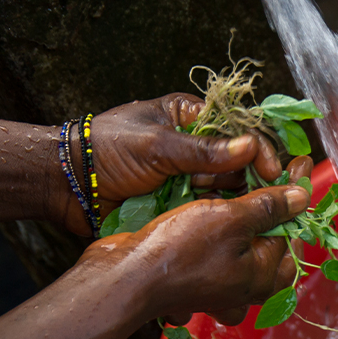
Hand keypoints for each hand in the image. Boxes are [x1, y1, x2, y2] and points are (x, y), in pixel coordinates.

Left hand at [54, 93, 282, 235]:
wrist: (66, 185)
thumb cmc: (105, 151)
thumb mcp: (156, 145)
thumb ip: (204, 150)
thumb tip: (250, 147)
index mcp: (191, 118)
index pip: (241, 132)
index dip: (259, 152)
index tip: (271, 173)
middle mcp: (196, 147)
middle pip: (240, 164)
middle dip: (239, 179)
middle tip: (226, 190)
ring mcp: (189, 177)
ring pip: (228, 189)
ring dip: (224, 198)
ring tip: (203, 201)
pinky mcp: (182, 203)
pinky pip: (210, 209)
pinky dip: (214, 215)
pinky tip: (210, 221)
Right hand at [162, 155, 314, 326]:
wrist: (125, 276)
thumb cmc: (179, 250)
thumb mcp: (231, 219)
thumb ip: (269, 207)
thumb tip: (302, 197)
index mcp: (266, 278)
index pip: (295, 229)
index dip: (297, 194)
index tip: (300, 164)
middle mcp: (249, 285)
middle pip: (274, 234)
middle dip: (274, 200)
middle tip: (273, 168)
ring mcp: (224, 282)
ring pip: (247, 237)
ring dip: (246, 208)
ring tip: (246, 178)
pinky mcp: (200, 274)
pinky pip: (222, 243)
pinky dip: (223, 221)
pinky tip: (218, 198)